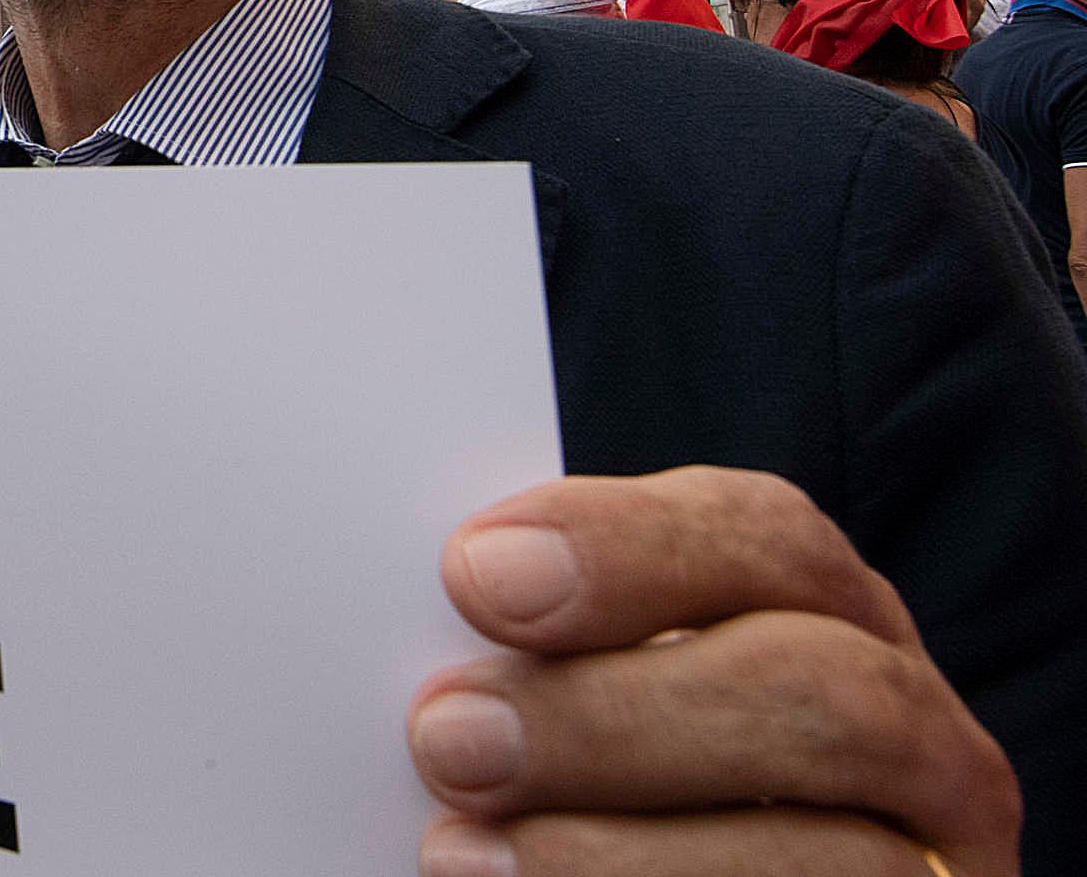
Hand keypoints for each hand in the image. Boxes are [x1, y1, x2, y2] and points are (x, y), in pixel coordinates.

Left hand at [410, 467, 1017, 874]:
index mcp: (826, 618)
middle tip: (447, 737)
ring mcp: (938, 863)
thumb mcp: (586, 686)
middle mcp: (913, 733)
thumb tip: (442, 612)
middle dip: (618, 713)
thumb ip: (544, 648)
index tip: (476, 575)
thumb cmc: (595, 781)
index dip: (625, 546)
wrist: (641, 869)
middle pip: (816, 689)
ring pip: (841, 856)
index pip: (765, 537)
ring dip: (628, 855)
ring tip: (459, 853)